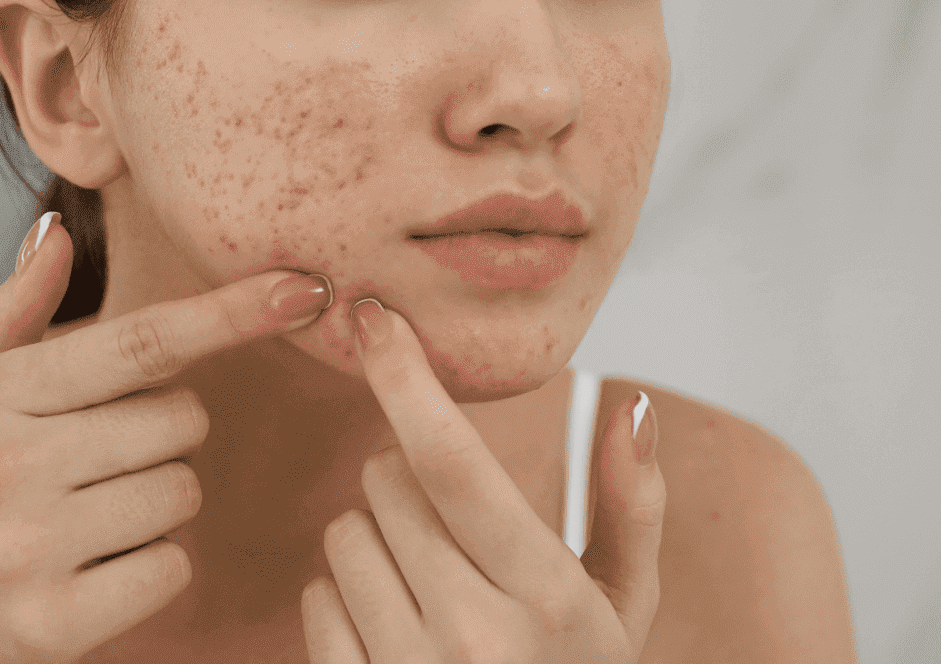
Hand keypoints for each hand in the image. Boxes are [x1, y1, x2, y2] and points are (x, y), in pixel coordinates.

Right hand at [0, 212, 333, 663]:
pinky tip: (95, 574)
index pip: (137, 342)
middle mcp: (10, 463)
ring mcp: (31, 545)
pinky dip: (152, 570)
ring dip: (158, 506)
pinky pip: (171, 567)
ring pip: (182, 492)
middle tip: (98, 465)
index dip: (227, 312)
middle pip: (179, 420)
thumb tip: (55, 230)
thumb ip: (14, 314)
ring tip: (89, 521)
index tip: (301, 286)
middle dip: (164, 438)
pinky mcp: (55, 622)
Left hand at [301, 297, 664, 663]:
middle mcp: (474, 636)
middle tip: (452, 531)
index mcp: (547, 598)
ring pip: (345, 532)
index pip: (453, 463)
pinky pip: (318, 598)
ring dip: (377, 540)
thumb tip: (626, 403)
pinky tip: (397, 630)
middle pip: (385, 482)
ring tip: (430, 588)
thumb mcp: (624, 609)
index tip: (372, 317)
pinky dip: (347, 599)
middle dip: (407, 482)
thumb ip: (630, 506)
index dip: (406, 380)